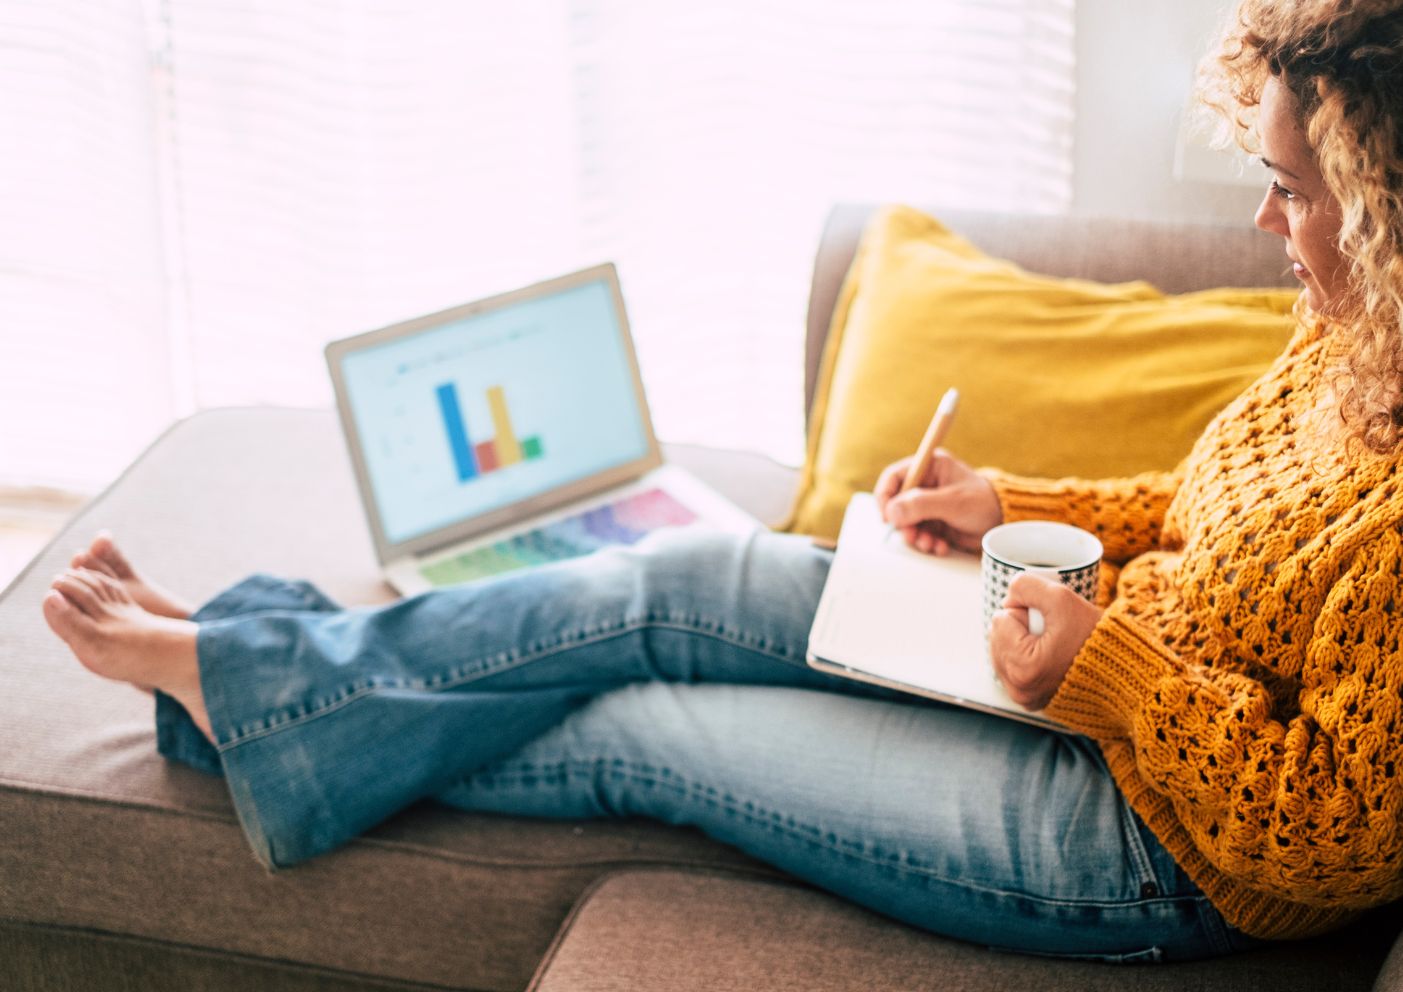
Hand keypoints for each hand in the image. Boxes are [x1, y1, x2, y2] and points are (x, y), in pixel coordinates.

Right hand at [874, 450, 1001, 555]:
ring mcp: (929, 505)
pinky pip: (919, 534)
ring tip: (930, 544)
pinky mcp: (933, 522)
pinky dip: (927, 543)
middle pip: (897, 503)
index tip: (887, 516)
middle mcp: (926, 484)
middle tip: (911, 536)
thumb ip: (921, 504)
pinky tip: (940, 546)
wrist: (1003, 523)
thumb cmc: (984, 503)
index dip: (886, 496)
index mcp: (929, 467)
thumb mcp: (953, 502)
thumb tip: (891, 511)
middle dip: (903, 523)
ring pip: (906, 522)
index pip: (894, 477)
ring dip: (916, 536)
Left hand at [989, 573, 1101, 709]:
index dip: (1026, 612)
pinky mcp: (1030, 701)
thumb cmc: (1093, 635)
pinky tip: (1047, 657)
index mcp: (1022, 667)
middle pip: (997, 637)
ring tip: (1052, 645)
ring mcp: (1023, 698)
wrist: (1121, 669)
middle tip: (1052, 633)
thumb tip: (1007, 598)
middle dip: (1020, 628)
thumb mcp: (1062, 598)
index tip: (1051, 621)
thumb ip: (1026, 586)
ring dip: (1020, 642)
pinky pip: (1012, 669)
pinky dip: (1024, 658)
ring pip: (1002, 653)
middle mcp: (1018, 689)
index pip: (1000, 619)